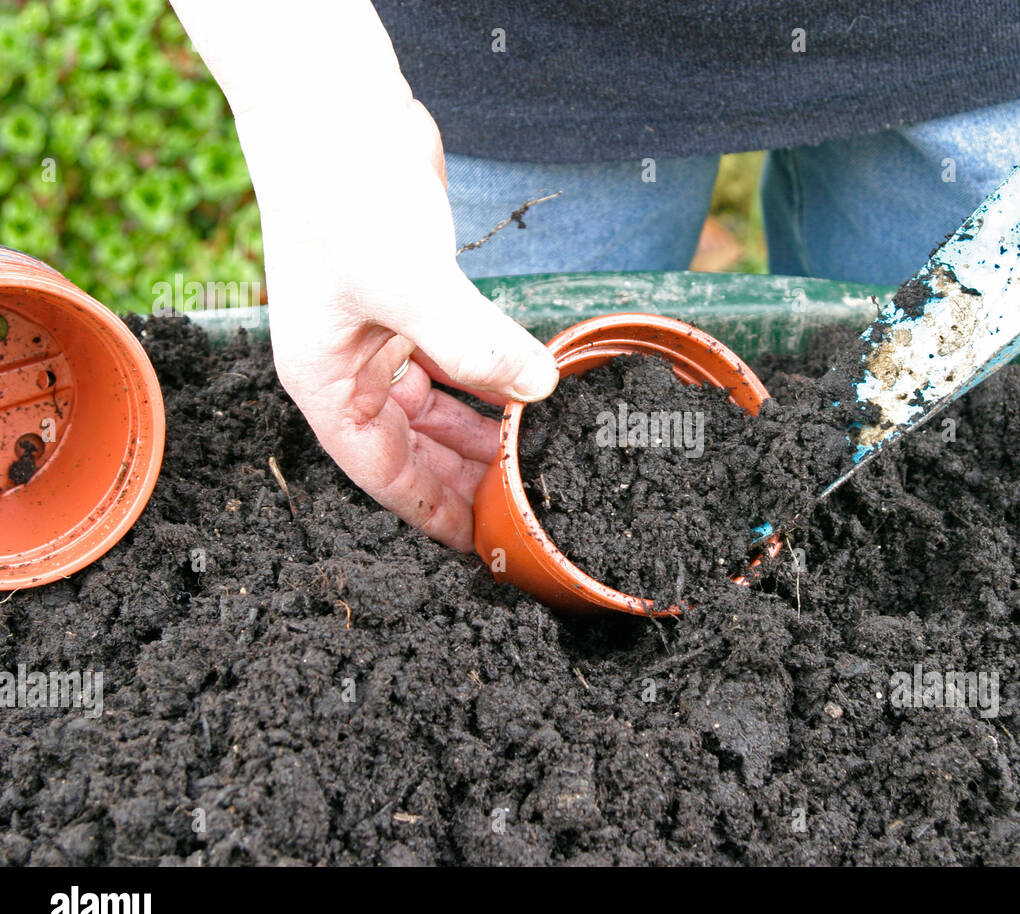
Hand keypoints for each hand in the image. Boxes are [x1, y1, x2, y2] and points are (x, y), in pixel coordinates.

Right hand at [238, 98, 557, 550]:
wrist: (334, 106)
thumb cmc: (342, 192)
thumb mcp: (407, 281)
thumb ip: (472, 340)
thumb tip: (539, 388)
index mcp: (325, 380)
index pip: (381, 472)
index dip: (431, 512)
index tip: (477, 545)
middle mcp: (348, 365)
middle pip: (410, 449)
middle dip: (462, 481)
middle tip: (519, 512)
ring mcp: (379, 333)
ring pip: (435, 409)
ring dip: (479, 435)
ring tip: (530, 464)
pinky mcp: (413, 301)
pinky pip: (453, 362)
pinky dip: (486, 382)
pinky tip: (524, 395)